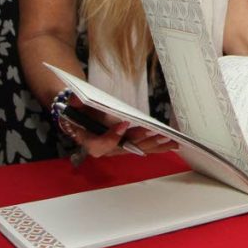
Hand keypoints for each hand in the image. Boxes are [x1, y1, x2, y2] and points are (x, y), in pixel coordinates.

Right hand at [58, 100, 177, 157]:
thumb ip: (75, 102)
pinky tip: (172, 144)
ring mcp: (118, 149)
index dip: (112, 137)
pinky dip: (158, 146)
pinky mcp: (128, 146)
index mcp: (89, 140)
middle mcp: (105, 148)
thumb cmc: (80, 109)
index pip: (99, 145)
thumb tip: (77, 98)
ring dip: (154, 145)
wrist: (81, 116)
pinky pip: (143, 148)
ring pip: (137, 149)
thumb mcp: (75, 104)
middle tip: (154, 132)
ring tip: (169, 139)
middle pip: (124, 148)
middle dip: (140, 140)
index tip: (124, 124)